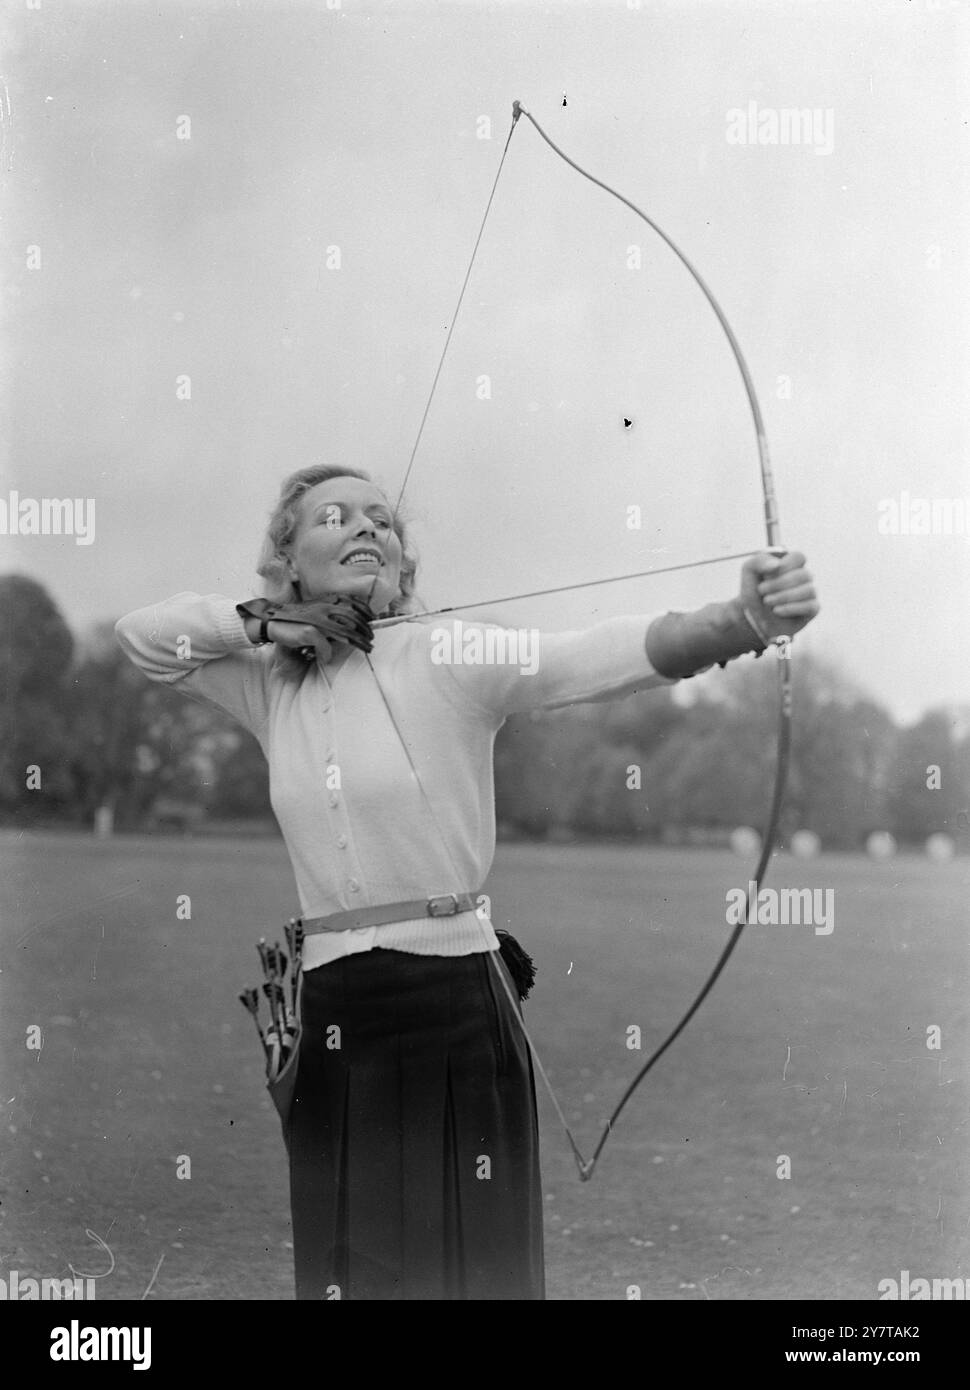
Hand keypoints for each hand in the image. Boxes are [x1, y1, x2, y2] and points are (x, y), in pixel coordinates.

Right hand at [238, 593, 373, 663]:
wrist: (273, 621)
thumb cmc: (297, 620)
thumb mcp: (316, 612)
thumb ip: (331, 616)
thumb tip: (350, 626)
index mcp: (326, 602)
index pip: (352, 602)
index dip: (365, 610)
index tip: (373, 619)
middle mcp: (324, 608)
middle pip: (353, 619)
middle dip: (366, 630)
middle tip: (372, 639)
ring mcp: (318, 620)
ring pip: (346, 633)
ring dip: (358, 642)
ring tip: (367, 648)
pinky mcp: (309, 631)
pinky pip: (325, 646)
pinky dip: (326, 654)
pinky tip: (324, 659)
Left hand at [739, 550, 818, 642]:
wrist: (754, 618)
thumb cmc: (756, 592)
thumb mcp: (750, 573)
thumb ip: (759, 561)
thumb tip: (777, 564)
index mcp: (792, 564)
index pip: (799, 557)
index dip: (784, 566)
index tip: (766, 575)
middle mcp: (804, 577)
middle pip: (804, 574)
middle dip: (779, 584)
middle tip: (761, 590)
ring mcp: (810, 593)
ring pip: (809, 590)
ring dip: (783, 596)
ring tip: (767, 601)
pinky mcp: (812, 609)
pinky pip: (811, 606)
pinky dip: (791, 608)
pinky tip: (776, 610)